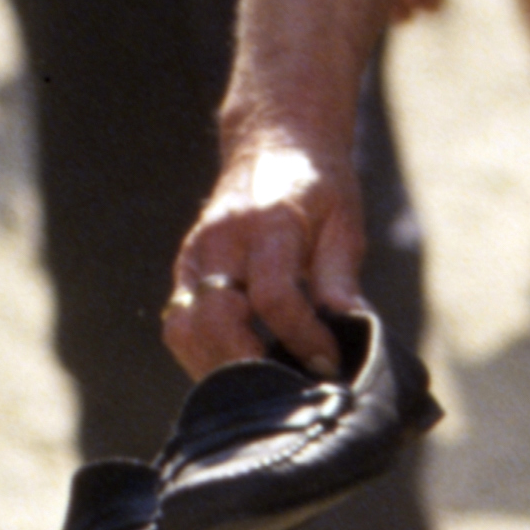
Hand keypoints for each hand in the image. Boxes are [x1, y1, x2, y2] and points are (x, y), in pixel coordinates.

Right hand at [166, 134, 370, 379]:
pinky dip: (202, 354)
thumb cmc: (318, 186)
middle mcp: (222, 239)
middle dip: (249, 364)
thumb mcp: (343, 220)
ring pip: (183, 328)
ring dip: (218, 367)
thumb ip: (340, 276)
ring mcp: (195, 255)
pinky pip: (178, 324)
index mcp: (270, 223)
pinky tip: (239, 367)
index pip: (273, 296)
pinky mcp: (184, 269)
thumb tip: (351, 328)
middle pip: (215, 318)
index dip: (301, 337)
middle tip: (288, 387)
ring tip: (263, 384)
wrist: (274, 142)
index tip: (328, 361)